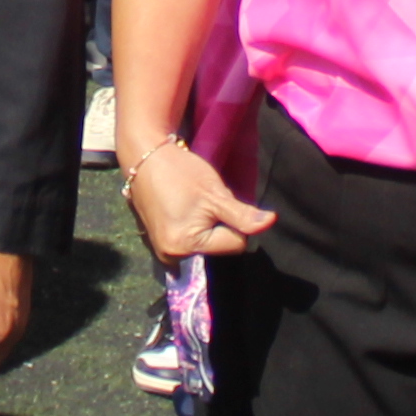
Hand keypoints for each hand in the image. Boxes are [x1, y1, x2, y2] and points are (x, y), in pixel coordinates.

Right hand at [119, 131, 273, 264]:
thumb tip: (271, 223)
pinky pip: (189, 242)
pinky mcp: (159, 244)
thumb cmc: (181, 173)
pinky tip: (182, 211)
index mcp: (186, 245)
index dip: (234, 221)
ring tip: (191, 205)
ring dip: (205, 227)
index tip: (216, 202)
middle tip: (201, 202)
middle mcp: (171, 256)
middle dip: (218, 226)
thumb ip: (243, 215)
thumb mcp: (216, 194)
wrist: (145, 158)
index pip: (234, 244)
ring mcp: (163, 252)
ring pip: (205, 244)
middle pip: (218, 246)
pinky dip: (192, 229)